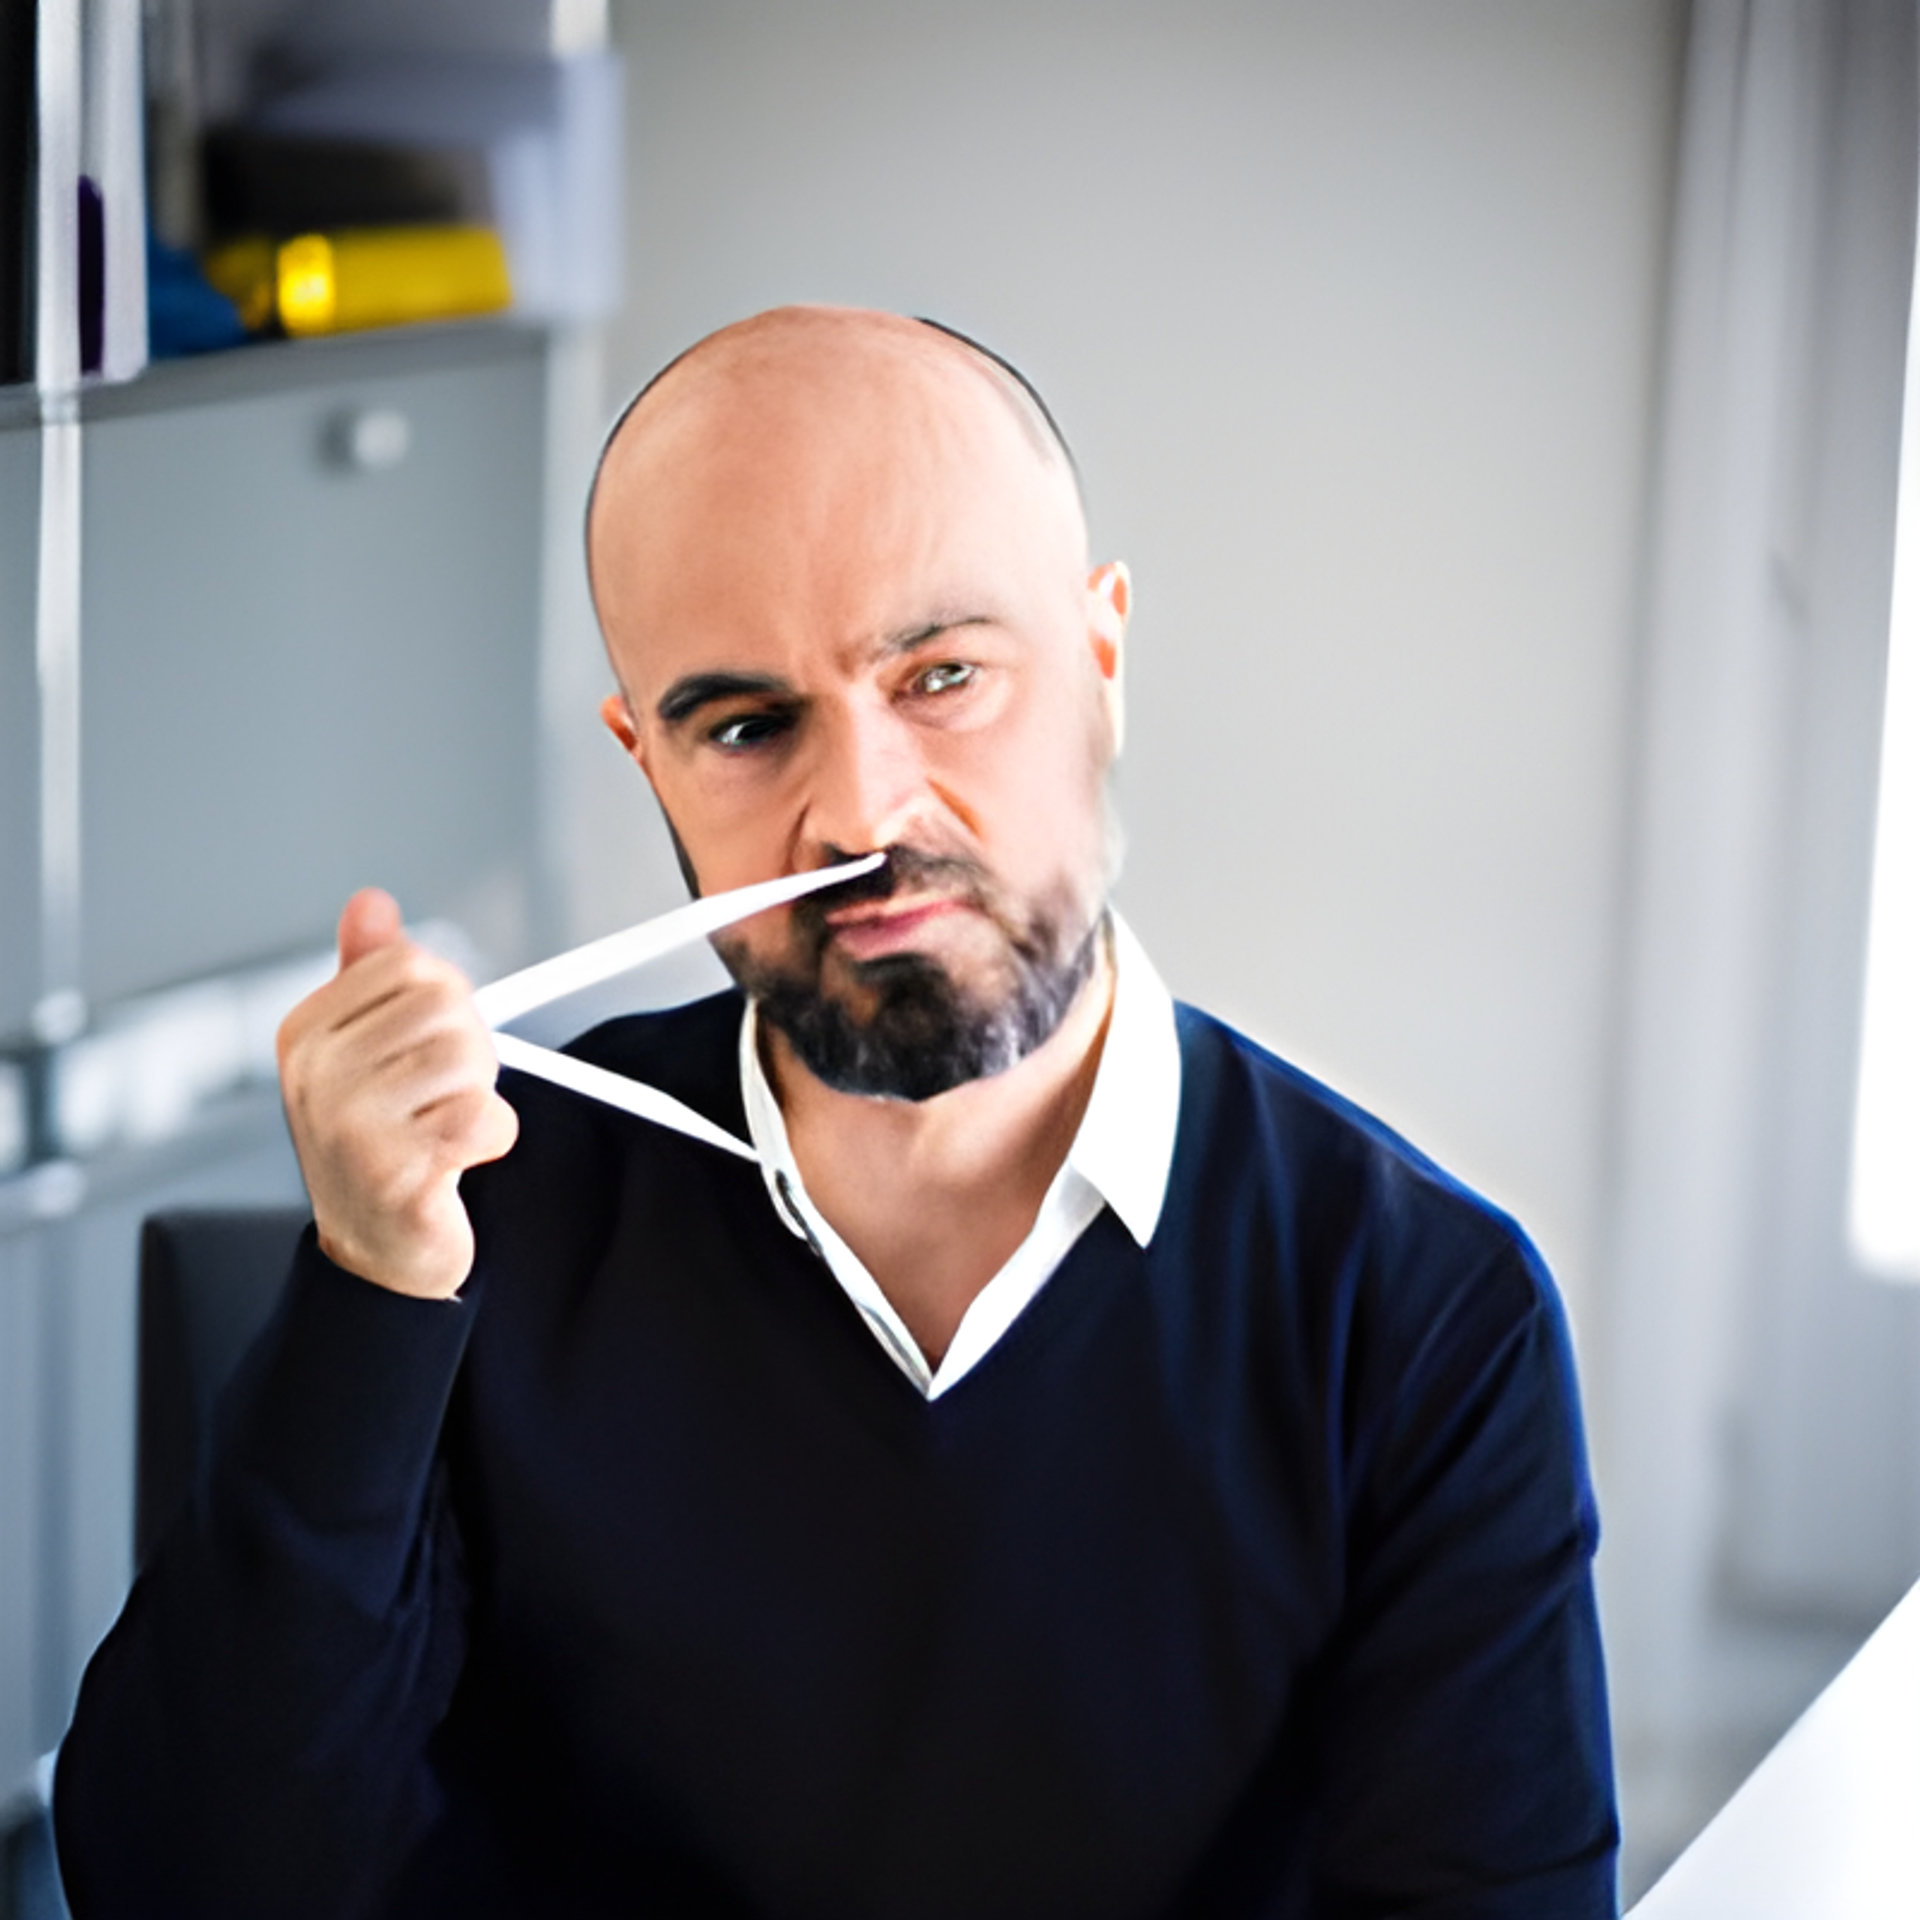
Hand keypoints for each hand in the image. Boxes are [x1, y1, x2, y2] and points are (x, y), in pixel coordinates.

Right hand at [276, 890, 518, 1298]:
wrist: (378, 1252)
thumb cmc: (383, 1141)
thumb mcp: (366, 1050)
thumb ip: (370, 973)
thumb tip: (371, 903)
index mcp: (306, 1033)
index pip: (414, 963)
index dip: (445, 1003)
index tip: (423, 1052)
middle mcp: (317, 1075)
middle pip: (447, 1009)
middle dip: (467, 1051)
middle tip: (438, 1099)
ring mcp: (350, 1126)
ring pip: (469, 1060)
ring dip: (478, 1096)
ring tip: (441, 1130)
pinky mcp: (395, 1175)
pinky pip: (484, 1119)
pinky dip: (492, 1137)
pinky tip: (456, 1161)